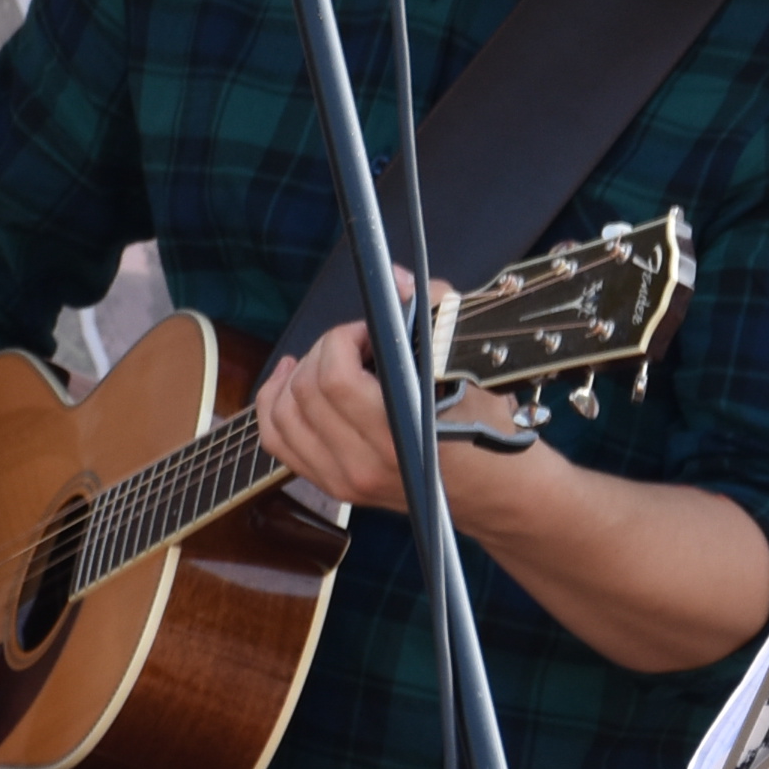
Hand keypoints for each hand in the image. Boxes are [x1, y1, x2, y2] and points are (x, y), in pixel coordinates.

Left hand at [253, 283, 519, 516]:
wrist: (494, 488)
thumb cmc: (485, 422)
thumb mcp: (468, 358)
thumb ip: (432, 307)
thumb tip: (394, 280)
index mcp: (399, 434)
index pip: (335, 378)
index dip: (343, 338)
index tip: (369, 332)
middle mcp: (365, 463)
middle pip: (305, 390)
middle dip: (325, 350)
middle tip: (356, 344)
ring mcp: (344, 479)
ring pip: (283, 413)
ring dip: (299, 375)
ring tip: (328, 360)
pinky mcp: (333, 486)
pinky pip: (278, 440)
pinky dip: (274, 404)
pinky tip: (290, 381)